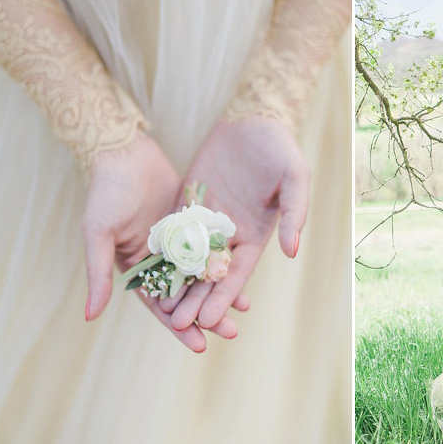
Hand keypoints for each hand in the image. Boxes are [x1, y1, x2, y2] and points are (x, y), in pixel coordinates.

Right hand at [82, 134, 235, 351]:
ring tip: (244, 310)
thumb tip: (90, 316)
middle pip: (187, 296)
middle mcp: (159, 260)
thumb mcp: (99, 233)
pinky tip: (243, 273)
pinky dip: (225, 262)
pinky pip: (213, 248)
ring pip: (203, 275)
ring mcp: (179, 242)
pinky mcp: (194, 224)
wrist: (127, 150)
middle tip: (232, 332)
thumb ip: (99, 273)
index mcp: (136, 269)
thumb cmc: (107, 191)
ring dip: (220, 293)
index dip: (179, 327)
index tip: (200, 346)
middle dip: (207, 315)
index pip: (160, 307)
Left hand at [161, 116, 308, 329]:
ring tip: (160, 309)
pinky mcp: (187, 204)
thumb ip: (295, 213)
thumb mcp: (294, 178)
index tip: (209, 320)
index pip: (237, 274)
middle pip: (209, 275)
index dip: (224, 297)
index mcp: (255, 234)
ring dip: (176, 285)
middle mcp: (229, 234)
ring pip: (187, 260)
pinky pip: (172, 233)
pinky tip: (147, 273)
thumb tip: (292, 251)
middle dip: (196, 300)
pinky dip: (161, 254)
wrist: (251, 118)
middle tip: (178, 325)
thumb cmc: (278, 147)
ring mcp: (206, 220)